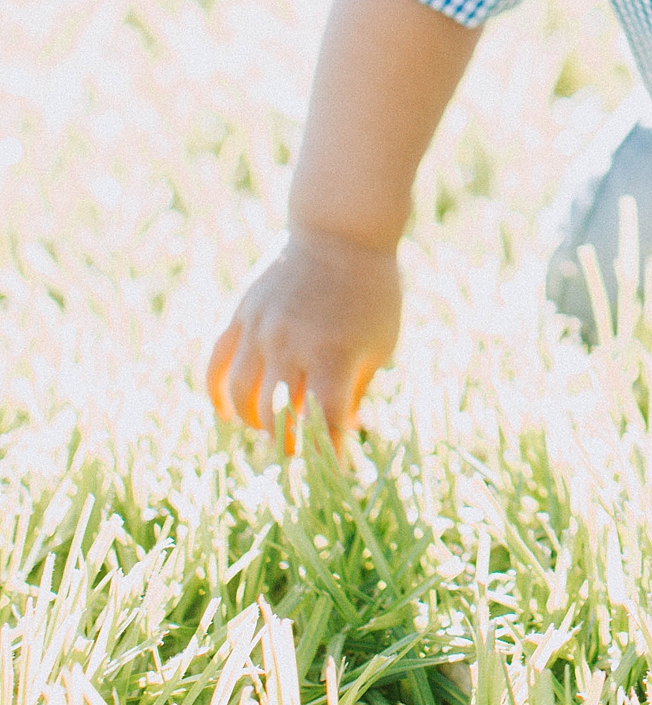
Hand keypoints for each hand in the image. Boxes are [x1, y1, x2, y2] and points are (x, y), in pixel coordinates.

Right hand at [207, 228, 401, 451]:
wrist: (341, 231)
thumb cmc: (372, 291)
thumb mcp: (380, 343)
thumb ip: (357, 390)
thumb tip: (339, 433)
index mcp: (331, 356)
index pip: (324, 426)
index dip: (329, 456)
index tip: (336, 472)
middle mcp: (290, 346)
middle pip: (277, 418)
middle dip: (290, 444)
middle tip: (301, 454)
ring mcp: (260, 330)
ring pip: (241, 398)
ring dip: (255, 423)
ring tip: (272, 431)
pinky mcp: (241, 316)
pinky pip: (217, 366)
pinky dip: (218, 396)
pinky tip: (229, 413)